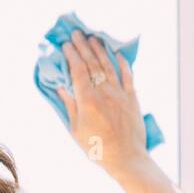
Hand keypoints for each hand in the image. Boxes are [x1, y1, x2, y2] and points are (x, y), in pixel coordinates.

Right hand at [57, 30, 148, 178]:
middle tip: (76, 34)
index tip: (66, 45)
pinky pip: (127, 75)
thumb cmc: (97, 149)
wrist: (126, 158)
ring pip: (108, 65)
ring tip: (93, 38)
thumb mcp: (76, 130)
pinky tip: (117, 53)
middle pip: (92, 63)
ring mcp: (119, 94)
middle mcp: (104, 92)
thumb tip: (61, 87)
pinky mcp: (132, 98)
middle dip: (83, 47)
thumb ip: (70, 106)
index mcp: (87, 100)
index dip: (71, 55)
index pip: (78, 70)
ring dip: (100, 50)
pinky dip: (122, 63)